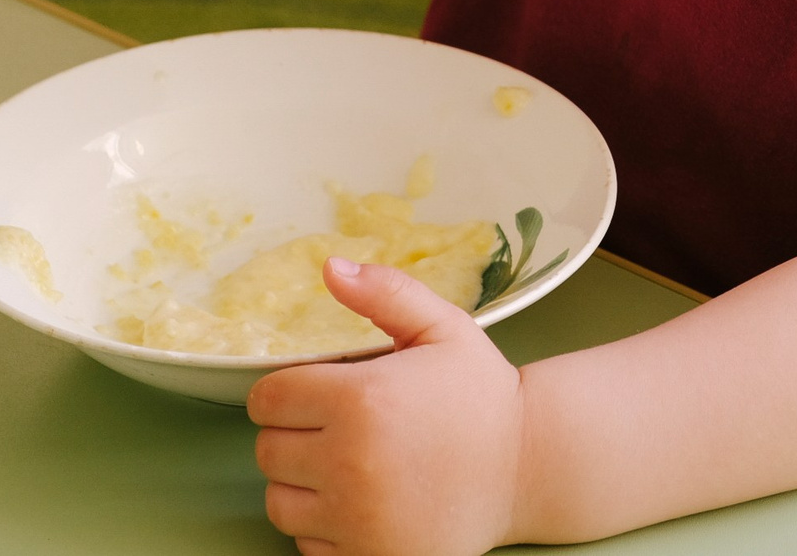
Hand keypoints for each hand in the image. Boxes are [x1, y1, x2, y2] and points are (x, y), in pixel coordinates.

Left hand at [250, 259, 528, 555]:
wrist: (529, 466)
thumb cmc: (483, 395)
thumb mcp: (443, 328)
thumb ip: (384, 293)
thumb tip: (329, 268)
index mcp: (361, 400)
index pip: (267, 398)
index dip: (287, 391)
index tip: (316, 393)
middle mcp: (350, 463)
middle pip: (268, 450)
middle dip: (295, 433)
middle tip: (340, 427)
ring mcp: (357, 519)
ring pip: (280, 501)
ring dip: (303, 483)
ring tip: (349, 465)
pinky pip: (307, 544)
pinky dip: (325, 526)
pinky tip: (363, 502)